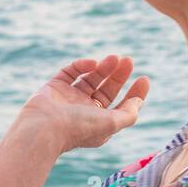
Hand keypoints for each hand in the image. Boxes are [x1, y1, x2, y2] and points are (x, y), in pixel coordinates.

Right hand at [17, 55, 148, 153]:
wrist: (43, 128)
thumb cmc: (79, 128)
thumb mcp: (112, 123)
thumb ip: (129, 114)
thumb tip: (139, 101)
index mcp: (99, 123)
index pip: (120, 106)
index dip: (134, 93)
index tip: (144, 78)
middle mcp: (85, 111)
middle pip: (107, 89)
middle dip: (119, 75)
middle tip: (128, 60)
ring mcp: (69, 99)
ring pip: (90, 78)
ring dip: (104, 67)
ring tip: (115, 58)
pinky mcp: (55, 88)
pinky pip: (70, 73)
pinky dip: (81, 65)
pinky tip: (92, 63)